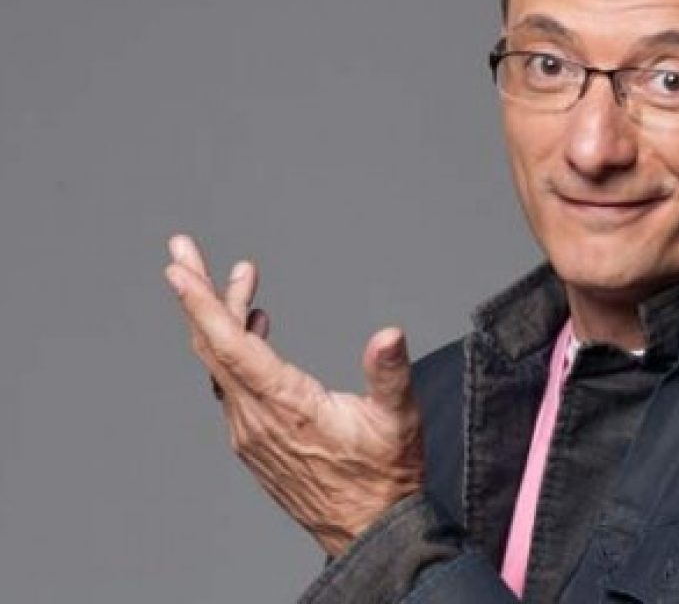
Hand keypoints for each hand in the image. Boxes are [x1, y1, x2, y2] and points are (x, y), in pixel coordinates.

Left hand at [164, 234, 422, 556]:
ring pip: (221, 364)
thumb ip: (389, 373)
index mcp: (286, 407)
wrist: (369, 531)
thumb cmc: (385, 477)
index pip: (231, 347)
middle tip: (182, 250)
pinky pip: (231, 384)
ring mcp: (250, 431)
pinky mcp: (255, 439)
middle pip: (213, 346)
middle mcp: (256, 419)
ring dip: (224, 318)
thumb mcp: (397, 420)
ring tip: (241, 278)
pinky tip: (256, 328)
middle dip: (197, 293)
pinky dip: (235, 348)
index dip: (203, 305)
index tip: (178, 269)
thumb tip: (388, 334)